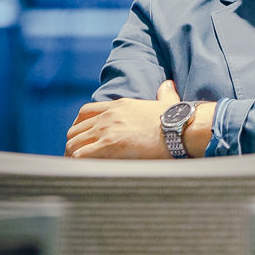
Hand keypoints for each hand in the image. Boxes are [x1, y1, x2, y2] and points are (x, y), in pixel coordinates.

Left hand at [64, 80, 181, 158]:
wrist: (180, 128)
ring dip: (74, 154)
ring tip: (79, 166)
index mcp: (119, 105)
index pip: (86, 112)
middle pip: (75, 129)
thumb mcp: (167, 102)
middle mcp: (109, 116)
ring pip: (74, 142)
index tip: (81, 137)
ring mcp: (107, 129)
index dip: (79, 126)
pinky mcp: (109, 145)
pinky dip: (78, 163)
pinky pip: (80, 154)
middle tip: (79, 156)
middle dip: (75, 143)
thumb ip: (164, 93)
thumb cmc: (177, 119)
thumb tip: (168, 84)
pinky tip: (83, 169)